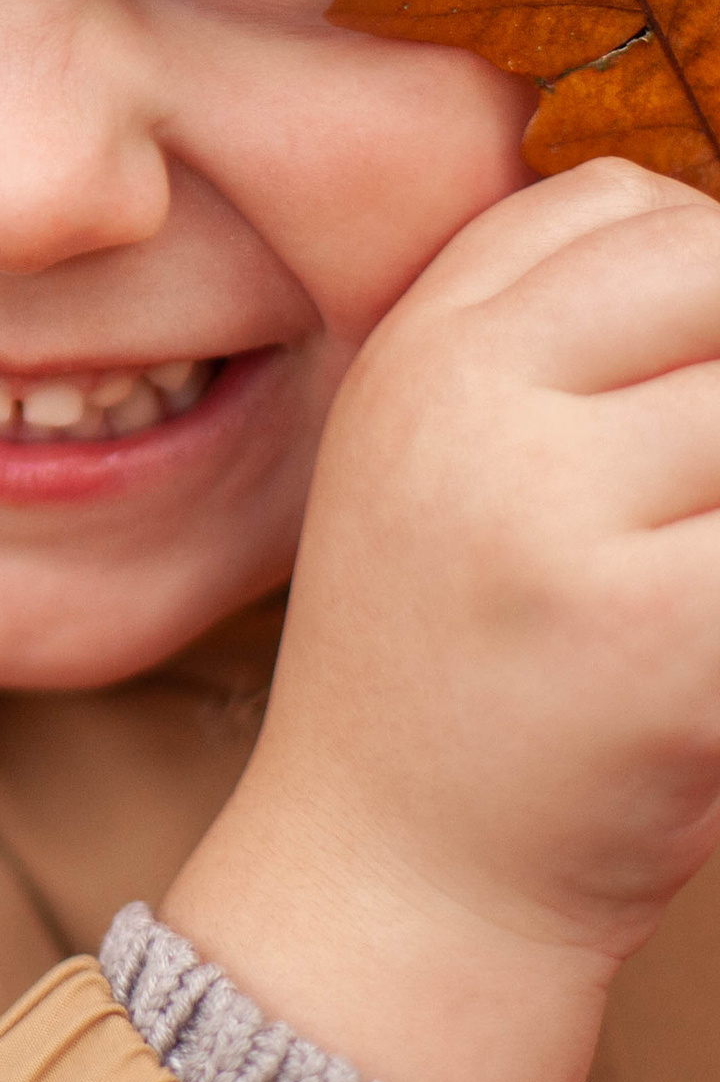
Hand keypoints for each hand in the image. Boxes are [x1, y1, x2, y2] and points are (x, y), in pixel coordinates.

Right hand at [165, 157, 719, 1081]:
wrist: (394, 875)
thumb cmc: (457, 666)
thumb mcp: (437, 461)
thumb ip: (543, 349)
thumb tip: (716, 261)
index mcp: (414, 353)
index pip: (616, 206)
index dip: (698, 273)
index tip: (690, 389)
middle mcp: (464, 407)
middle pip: (712, 269)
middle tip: (702, 489)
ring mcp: (555, 515)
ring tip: (695, 553)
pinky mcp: (662, 635)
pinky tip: (710, 643)